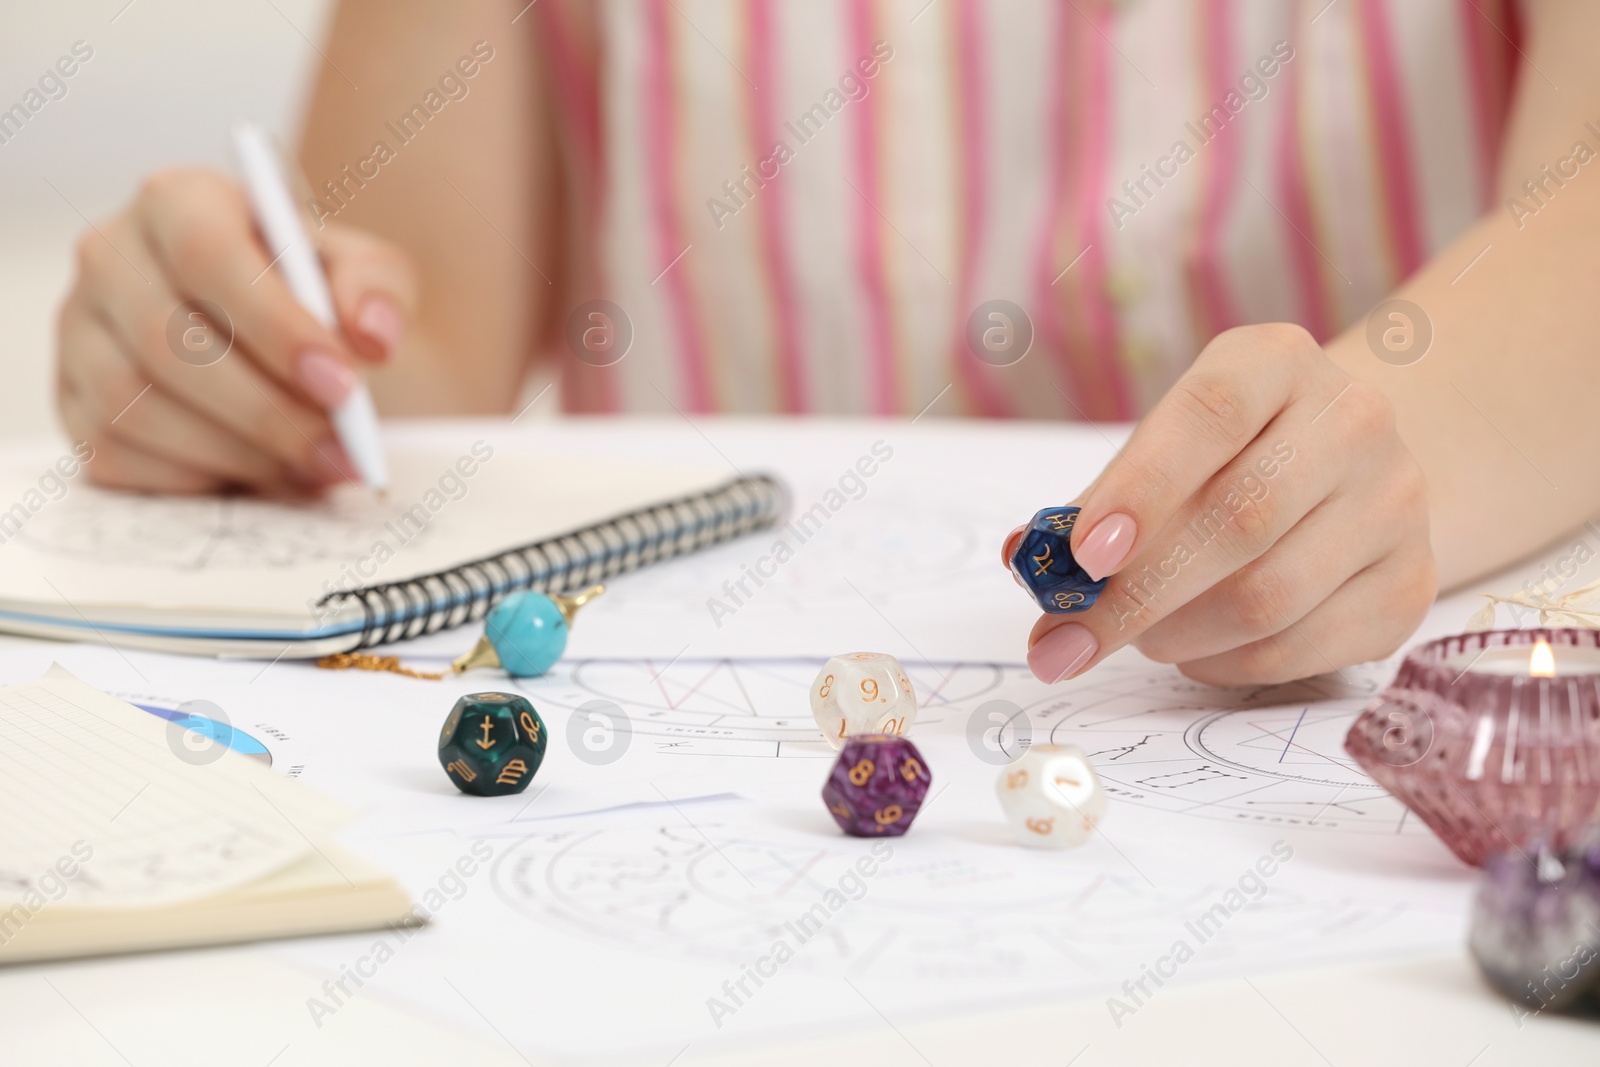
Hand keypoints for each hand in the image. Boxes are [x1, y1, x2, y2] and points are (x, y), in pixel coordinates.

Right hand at [56, 167, 416, 493]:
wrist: (281, 345)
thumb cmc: (315, 297)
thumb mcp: (363, 275)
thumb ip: (379, 290)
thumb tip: (372, 337)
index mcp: (178, 200)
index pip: (206, 254)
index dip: (274, 326)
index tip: (340, 384)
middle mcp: (110, 256)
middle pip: (168, 342)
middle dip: (267, 411)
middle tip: (342, 451)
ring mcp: (79, 332)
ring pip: (137, 406)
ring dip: (238, 452)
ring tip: (314, 467)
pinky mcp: (72, 403)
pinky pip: (116, 455)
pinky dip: (198, 478)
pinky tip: (261, 474)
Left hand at [1004, 324, 1437, 685]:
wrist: (1350, 469)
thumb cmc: (1227, 457)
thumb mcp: (1165, 445)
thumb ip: (1098, 498)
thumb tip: (1026, 557)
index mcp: (1277, 363)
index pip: (1209, 414)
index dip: (1141, 487)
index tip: (1080, 556)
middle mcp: (1352, 421)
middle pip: (1240, 520)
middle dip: (1134, 595)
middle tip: (1063, 642)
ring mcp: (1395, 503)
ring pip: (1269, 596)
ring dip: (1176, 634)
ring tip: (1135, 635)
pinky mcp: (1409, 584)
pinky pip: (1301, 648)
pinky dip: (1224, 663)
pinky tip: (1192, 649)